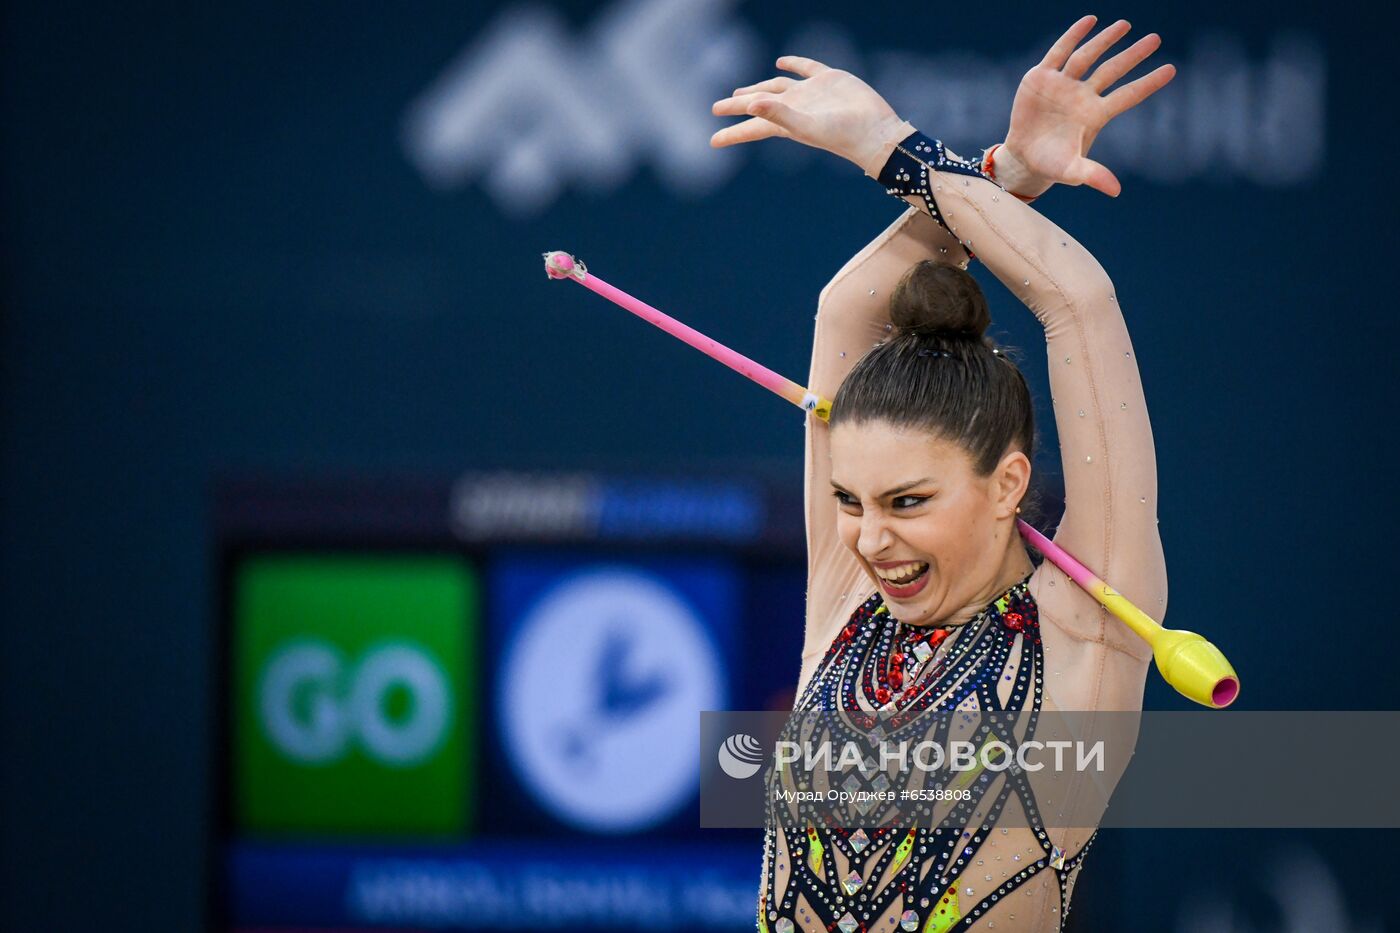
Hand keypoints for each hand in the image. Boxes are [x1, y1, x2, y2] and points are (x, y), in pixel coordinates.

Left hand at [710, 57, 909, 177]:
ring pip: (778, 87)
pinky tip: (782, 62)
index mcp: (785, 123)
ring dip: (761, 88)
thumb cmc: (839, 134)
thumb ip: (776, 114)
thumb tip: (749, 105)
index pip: (752, 127)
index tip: (712, 141)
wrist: (874, 129)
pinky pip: (806, 69)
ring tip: (743, 93)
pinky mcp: (830, 80)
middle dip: (738, 106)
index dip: (732, 133)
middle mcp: (795, 108)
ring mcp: (811, 93)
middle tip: (718, 108)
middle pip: (759, 105)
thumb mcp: (804, 126)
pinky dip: (793, 64)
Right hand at [1000, 15, 1176, 197]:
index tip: (1172, 69)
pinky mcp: (1042, 77)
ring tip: (1125, 25)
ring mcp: (1063, 84)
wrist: (1022, 156)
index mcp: (1095, 115)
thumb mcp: (1071, 171)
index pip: (1128, 96)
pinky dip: (1073, 36)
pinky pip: (1060, 52)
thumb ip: (1093, 176)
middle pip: (1113, 71)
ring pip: (1088, 57)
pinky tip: (1089, 20)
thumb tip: (1116, 191)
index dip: (1149, 83)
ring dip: (1106, 40)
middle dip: (1133, 55)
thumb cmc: (1051, 164)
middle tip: (1155, 39)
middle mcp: (1083, 96)